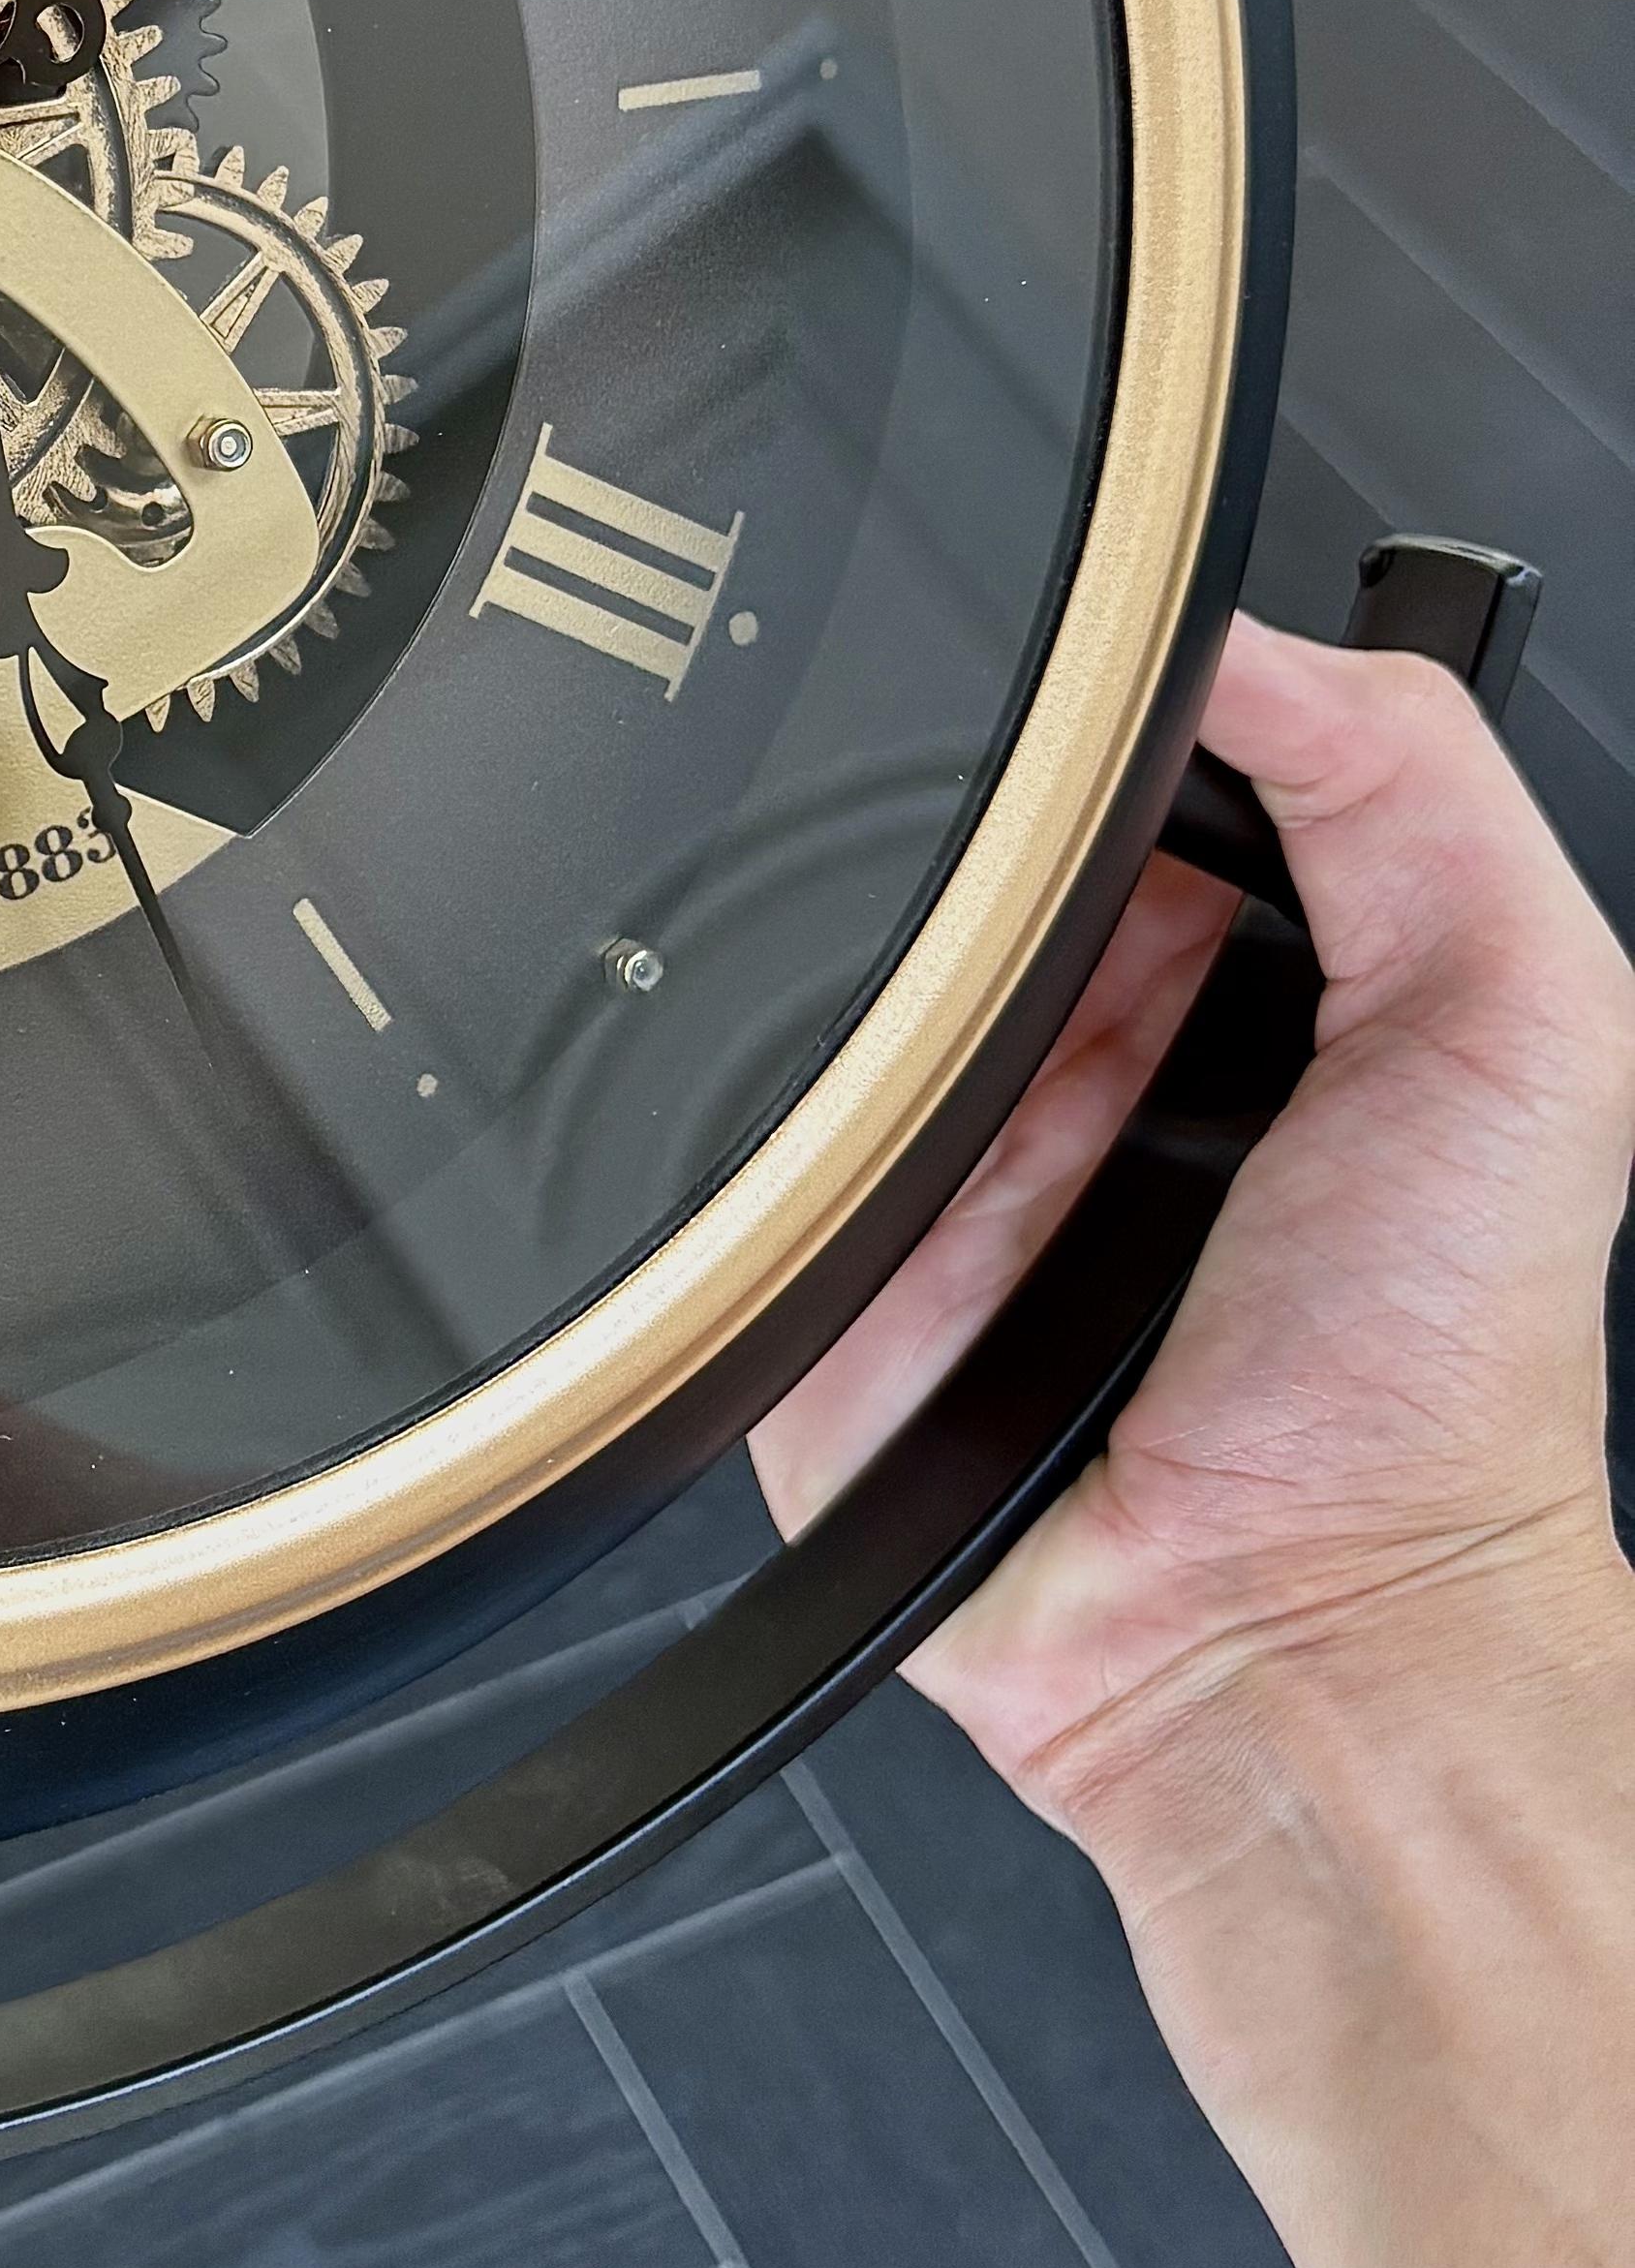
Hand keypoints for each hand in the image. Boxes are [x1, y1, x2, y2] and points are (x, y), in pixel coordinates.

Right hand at [748, 614, 1634, 1897]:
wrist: (1288, 1636)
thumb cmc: (1433, 1380)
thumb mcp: (1530, 1019)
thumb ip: (1415, 787)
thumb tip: (1240, 632)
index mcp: (1243, 959)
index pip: (1122, 759)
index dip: (1104, 712)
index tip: (1097, 690)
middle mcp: (1076, 1043)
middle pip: (947, 846)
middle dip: (962, 847)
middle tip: (1053, 926)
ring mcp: (936, 1150)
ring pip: (819, 972)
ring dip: (873, 992)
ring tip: (992, 1069)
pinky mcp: (819, 1257)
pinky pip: (738, 1135)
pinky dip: (784, 1125)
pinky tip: (877, 1149)